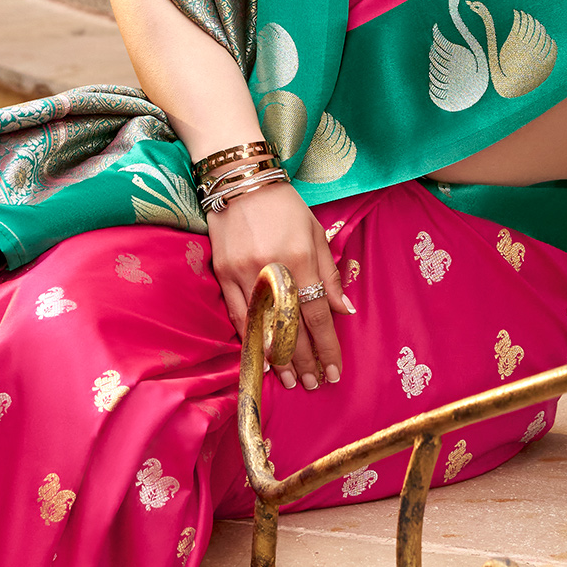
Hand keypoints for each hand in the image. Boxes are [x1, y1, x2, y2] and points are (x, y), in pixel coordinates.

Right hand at [206, 182, 350, 389]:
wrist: (242, 182)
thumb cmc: (285, 206)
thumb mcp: (316, 232)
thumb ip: (329, 273)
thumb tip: (343, 311)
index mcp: (300, 257)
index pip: (316, 313)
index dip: (327, 346)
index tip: (334, 369)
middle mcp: (273, 269)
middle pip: (291, 326)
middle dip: (305, 360)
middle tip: (315, 384)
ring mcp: (245, 273)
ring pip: (263, 326)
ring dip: (279, 358)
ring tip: (292, 380)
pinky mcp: (223, 274)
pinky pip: (239, 316)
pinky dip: (251, 340)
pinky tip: (261, 359)